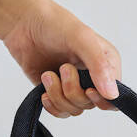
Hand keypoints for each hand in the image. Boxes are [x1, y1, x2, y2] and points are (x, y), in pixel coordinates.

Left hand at [0, 0, 120, 116]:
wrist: (24, 25)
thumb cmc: (55, 24)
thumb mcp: (82, 39)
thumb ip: (99, 66)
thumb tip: (112, 95)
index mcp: (107, 64)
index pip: (113, 97)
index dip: (101, 99)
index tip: (88, 89)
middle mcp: (94, 78)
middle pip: (91, 105)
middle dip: (73, 91)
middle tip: (63, 68)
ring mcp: (75, 86)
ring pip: (74, 110)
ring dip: (58, 95)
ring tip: (48, 74)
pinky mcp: (58, 93)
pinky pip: (61, 112)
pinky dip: (52, 105)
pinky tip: (44, 92)